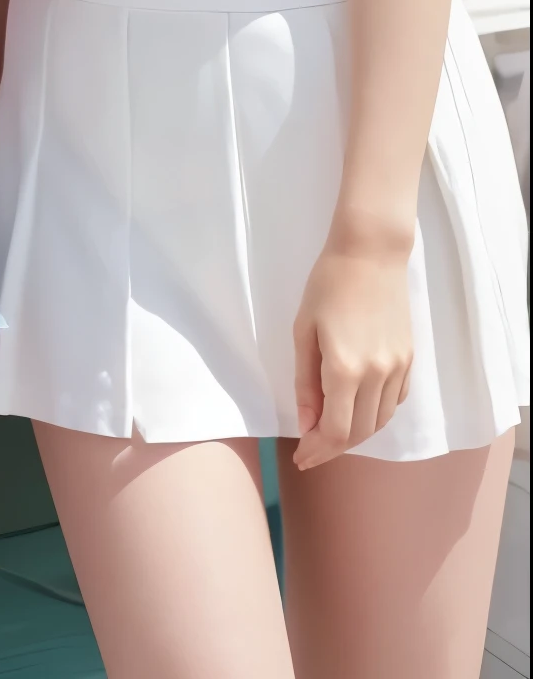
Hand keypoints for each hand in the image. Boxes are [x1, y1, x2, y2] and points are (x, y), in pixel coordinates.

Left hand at [292, 239, 412, 468]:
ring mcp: (397, 368)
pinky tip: (358, 408)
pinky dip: (375, 414)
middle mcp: (377, 375)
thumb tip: (306, 424)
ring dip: (356, 434)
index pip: (335, 431)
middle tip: (310, 449)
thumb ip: (305, 382)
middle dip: (333, 447)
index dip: (317, 450)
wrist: (370, 253)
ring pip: (379, 421)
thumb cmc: (327, 284)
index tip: (300, 457)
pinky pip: (394, 401)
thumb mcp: (303, 330)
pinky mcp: (409, 358)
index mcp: (345, 369)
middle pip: (359, 433)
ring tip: (330, 430)